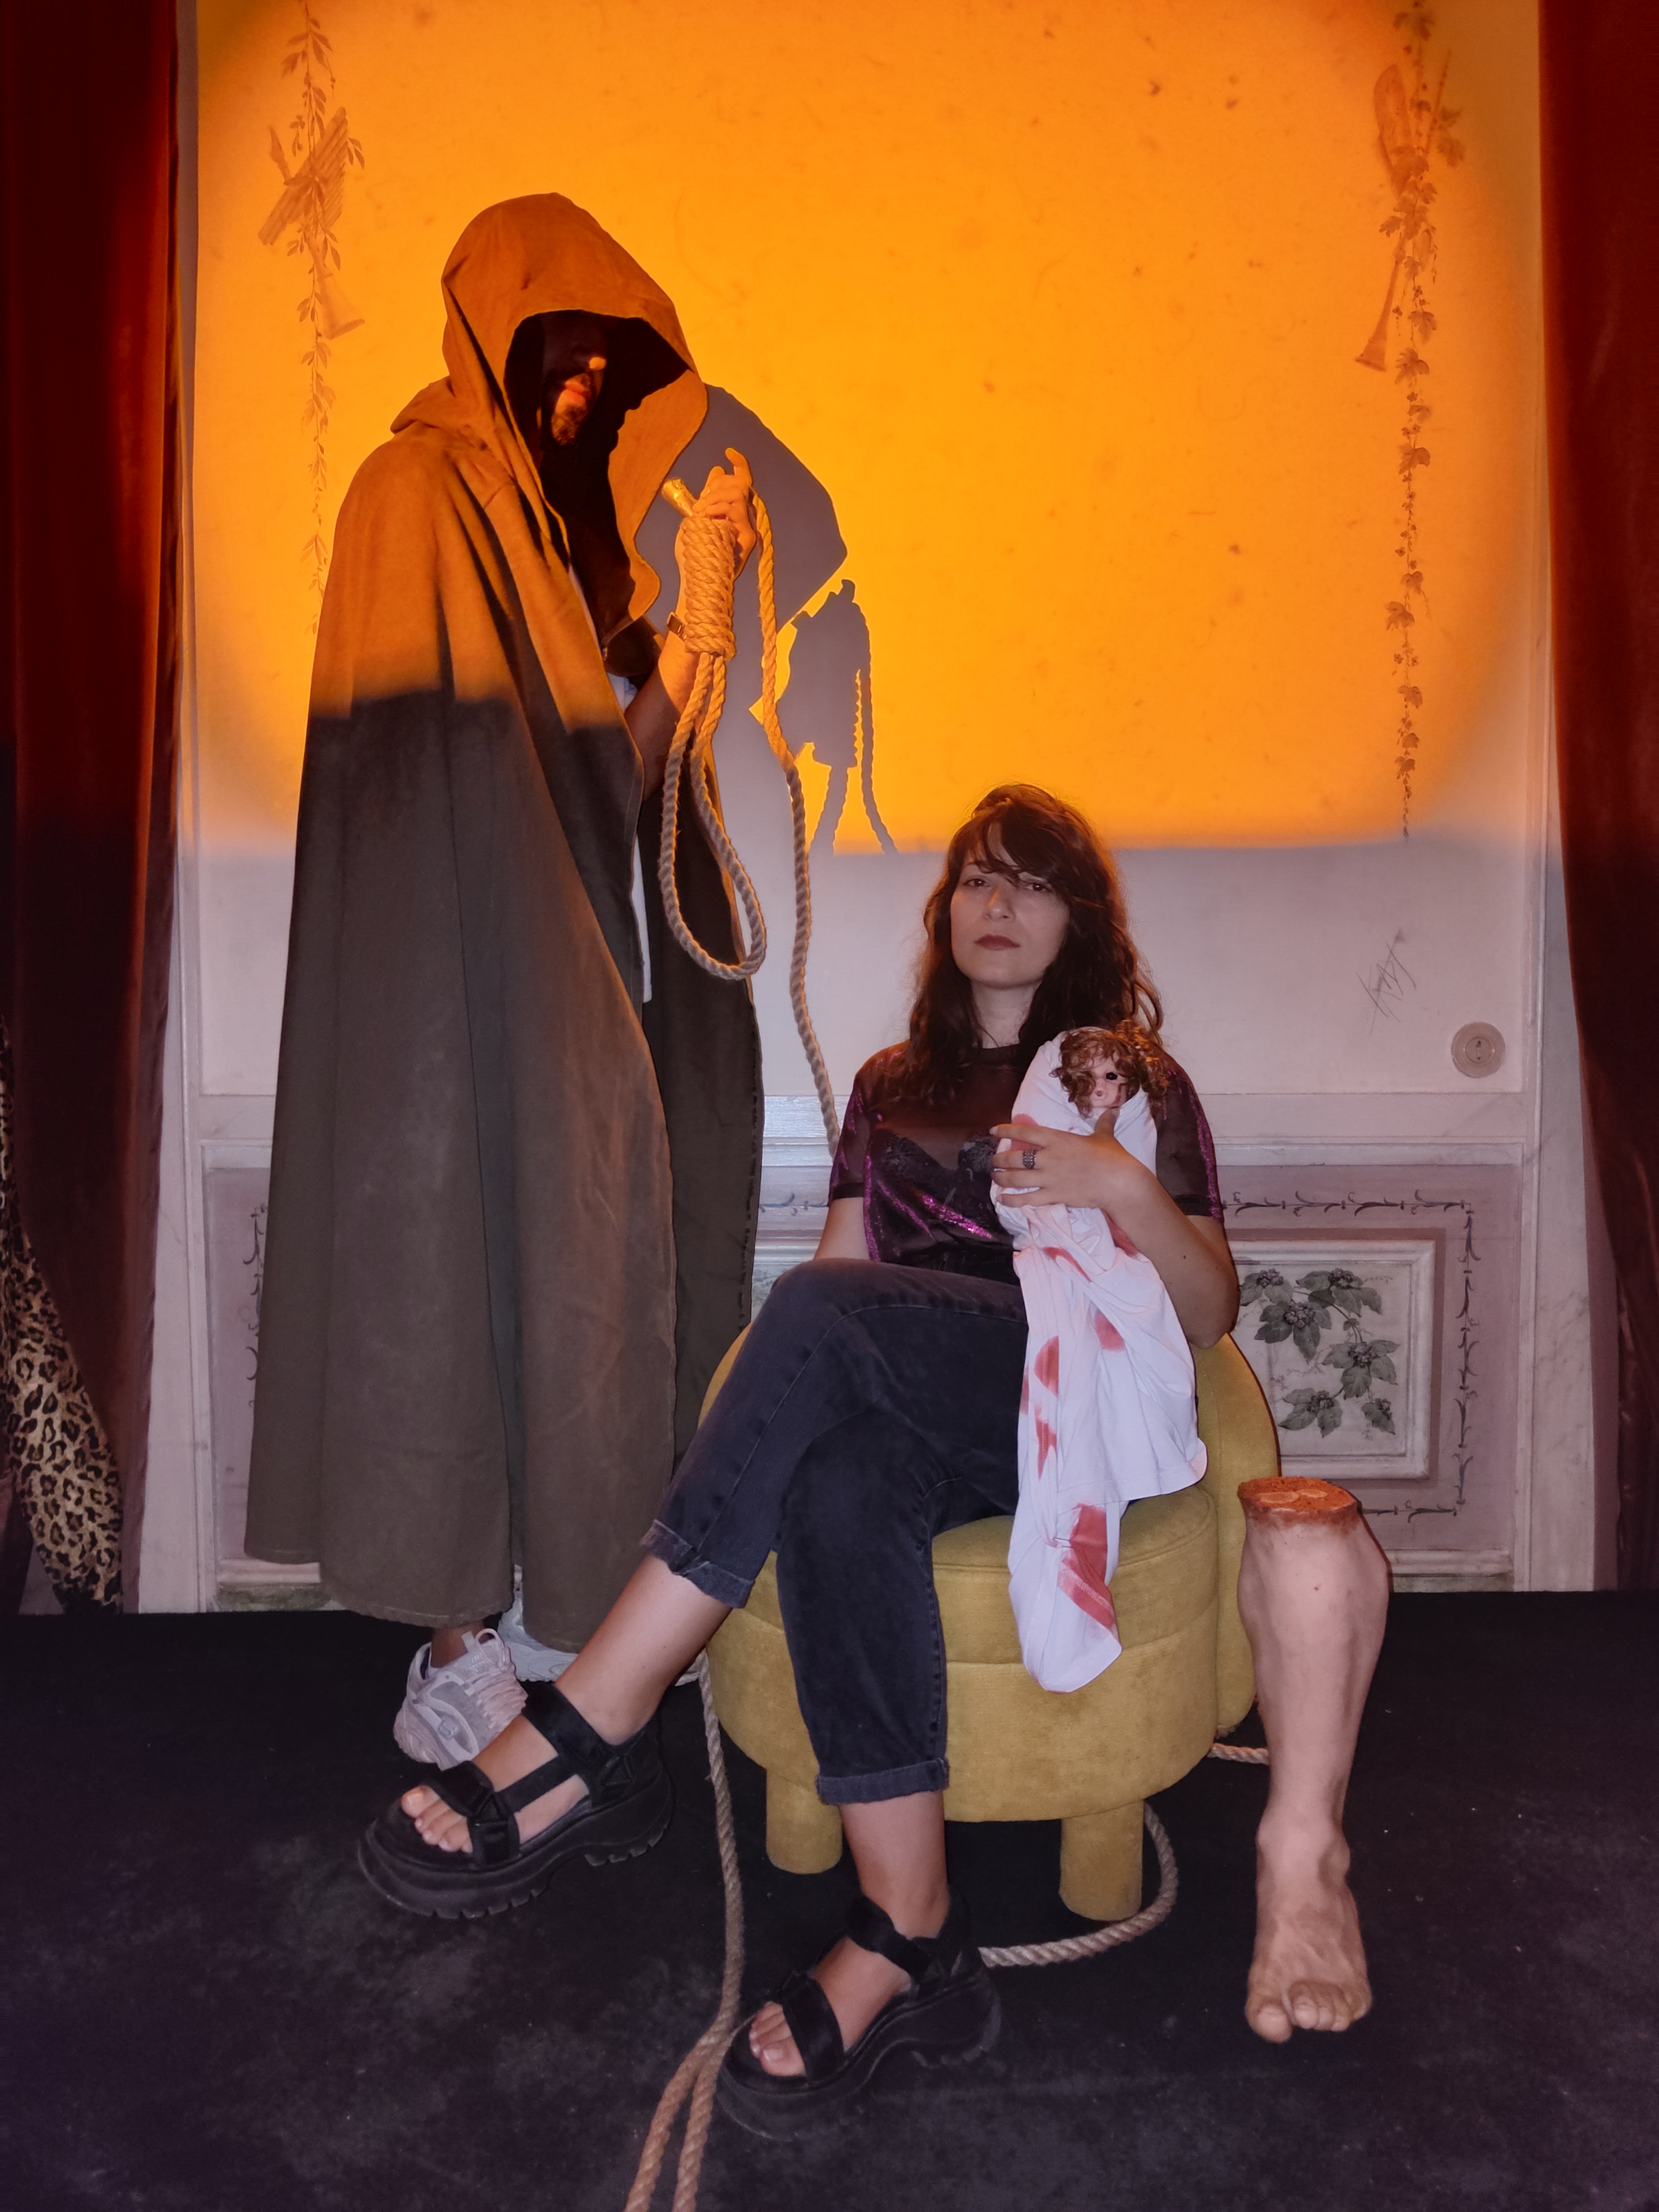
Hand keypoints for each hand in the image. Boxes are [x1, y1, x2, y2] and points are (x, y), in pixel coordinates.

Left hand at [685, 447, 756, 575]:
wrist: (695, 578)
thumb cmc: (693, 552)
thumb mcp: (696, 516)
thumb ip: (709, 495)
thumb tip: (717, 470)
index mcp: (733, 511)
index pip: (742, 482)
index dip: (739, 464)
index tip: (728, 452)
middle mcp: (744, 518)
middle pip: (741, 484)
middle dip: (718, 485)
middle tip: (700, 503)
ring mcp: (746, 527)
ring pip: (738, 494)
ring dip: (715, 497)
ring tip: (701, 512)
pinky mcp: (747, 537)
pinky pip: (737, 510)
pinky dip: (719, 508)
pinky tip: (708, 516)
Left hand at [990, 1119, 1132, 1210]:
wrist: (1119, 1182)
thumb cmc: (1112, 1157)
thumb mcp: (1105, 1136)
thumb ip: (1104, 1123)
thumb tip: (1115, 1110)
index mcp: (1057, 1139)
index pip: (1025, 1132)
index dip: (1006, 1130)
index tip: (994, 1131)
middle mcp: (1048, 1157)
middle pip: (1014, 1157)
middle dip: (999, 1159)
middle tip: (994, 1161)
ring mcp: (1048, 1178)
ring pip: (1015, 1178)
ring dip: (1001, 1178)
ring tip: (995, 1177)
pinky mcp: (1053, 1196)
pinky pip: (1026, 1198)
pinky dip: (1011, 1200)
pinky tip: (1002, 1199)